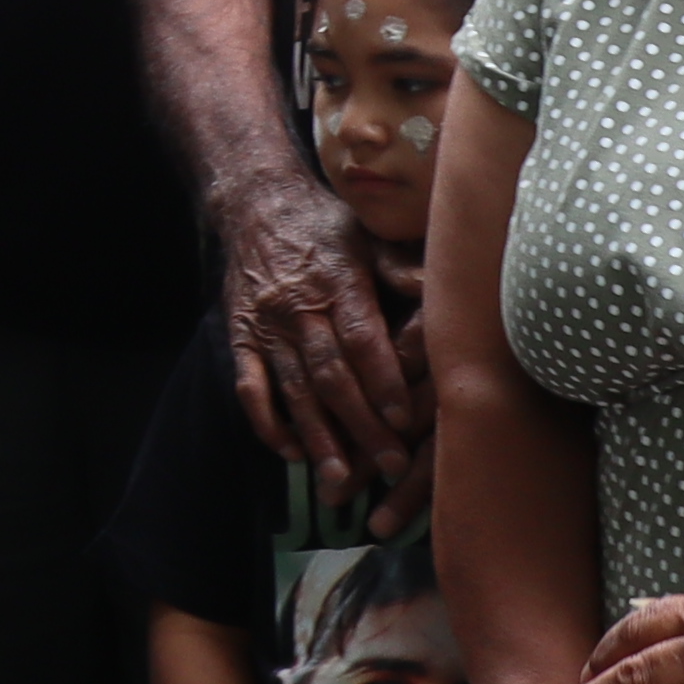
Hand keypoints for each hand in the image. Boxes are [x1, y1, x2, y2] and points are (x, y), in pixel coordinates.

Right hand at [215, 171, 427, 522]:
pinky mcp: (241, 338)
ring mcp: (266, 327)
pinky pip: (250, 386)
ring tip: (339, 478)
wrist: (255, 205)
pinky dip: (267, 421)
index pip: (360, 339)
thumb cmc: (327, 224)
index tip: (404, 419)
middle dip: (360, 425)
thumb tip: (442, 290)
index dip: (381, 380)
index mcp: (337, 281)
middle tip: (389, 466)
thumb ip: (402, 267)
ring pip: (293, 389)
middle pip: (331, 375)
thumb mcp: (369, 234)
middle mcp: (299, 308)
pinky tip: (290, 451)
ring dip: (317, 436)